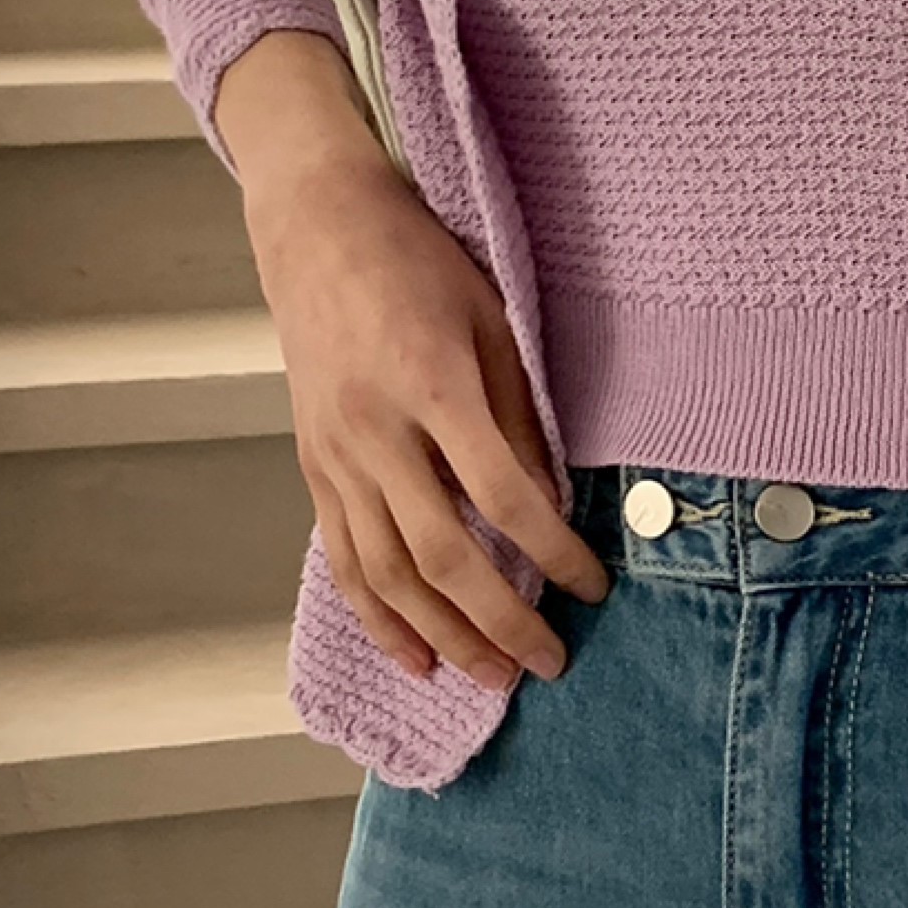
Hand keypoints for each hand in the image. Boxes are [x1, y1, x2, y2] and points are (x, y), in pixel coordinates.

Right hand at [244, 148, 610, 688]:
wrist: (319, 230)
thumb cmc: (420, 267)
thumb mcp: (493, 324)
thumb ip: (519, 419)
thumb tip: (551, 507)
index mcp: (434, 388)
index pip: (505, 498)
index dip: (555, 553)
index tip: (595, 587)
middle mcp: (377, 433)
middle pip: (442, 556)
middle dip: (500, 622)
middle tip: (548, 663)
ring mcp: (335, 456)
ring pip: (387, 574)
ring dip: (442, 637)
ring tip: (493, 678)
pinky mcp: (313, 468)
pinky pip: (344, 560)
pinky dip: (379, 617)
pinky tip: (416, 656)